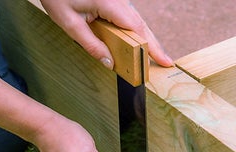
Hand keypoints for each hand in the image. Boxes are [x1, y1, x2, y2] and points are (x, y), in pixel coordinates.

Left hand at [40, 0, 173, 67]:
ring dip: (145, 38)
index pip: (134, 27)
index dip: (148, 46)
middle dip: (153, 44)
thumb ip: (90, 44)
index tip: (160, 60)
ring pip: (135, 20)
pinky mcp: (112, 1)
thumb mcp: (70, 24)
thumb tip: (109, 62)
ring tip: (155, 56)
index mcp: (108, 2)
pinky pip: (127, 17)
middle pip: (140, 24)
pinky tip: (138, 43)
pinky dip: (134, 31)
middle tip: (165, 62)